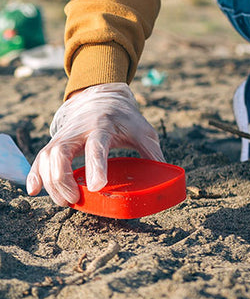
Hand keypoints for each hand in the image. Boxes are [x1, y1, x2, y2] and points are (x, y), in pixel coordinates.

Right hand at [26, 83, 163, 205]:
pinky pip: (40, 157)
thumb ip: (152, 152)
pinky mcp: (56, 141)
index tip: (98, 187)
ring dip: (51, 181)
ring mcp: (65, 135)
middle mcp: (79, 130)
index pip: (97, 146)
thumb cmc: (125, 118)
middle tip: (75, 199)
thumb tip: (165, 177)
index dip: (96, 166)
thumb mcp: (143, 130)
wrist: (102, 98)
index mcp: (104, 126)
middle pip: (61, 152)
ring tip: (65, 200)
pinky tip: (35, 190)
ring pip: (47, 156)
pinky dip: (35, 174)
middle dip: (63, 179)